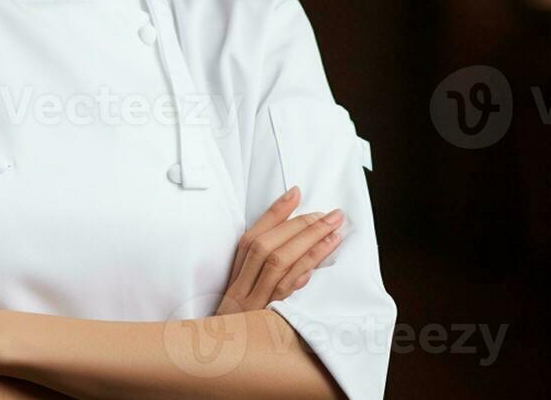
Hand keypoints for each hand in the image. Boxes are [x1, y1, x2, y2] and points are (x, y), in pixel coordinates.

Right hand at [216, 185, 344, 314]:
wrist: (216, 357)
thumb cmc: (236, 322)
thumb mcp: (243, 289)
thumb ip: (261, 266)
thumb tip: (292, 236)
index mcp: (235, 273)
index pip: (255, 234)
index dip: (276, 212)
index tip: (297, 192)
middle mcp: (241, 284)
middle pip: (269, 246)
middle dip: (302, 226)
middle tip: (330, 214)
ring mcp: (251, 303)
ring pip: (278, 265)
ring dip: (309, 245)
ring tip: (334, 232)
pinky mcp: (261, 320)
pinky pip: (281, 296)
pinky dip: (297, 278)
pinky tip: (313, 267)